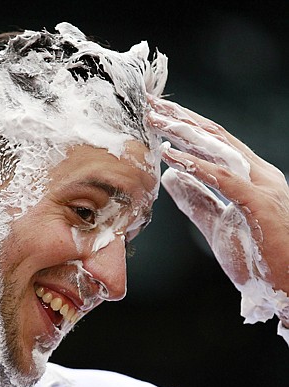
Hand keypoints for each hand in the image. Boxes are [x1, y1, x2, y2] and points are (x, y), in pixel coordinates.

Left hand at [146, 96, 288, 327]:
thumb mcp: (217, 224)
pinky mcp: (259, 203)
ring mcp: (260, 186)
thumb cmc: (259, 258)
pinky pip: (223, 179)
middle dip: (180, 118)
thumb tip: (170, 176)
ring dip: (183, 132)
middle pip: (213, 137)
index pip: (212, 144)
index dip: (183, 126)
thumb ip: (195, 199)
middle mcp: (256, 174)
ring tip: (155, 118)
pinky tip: (172, 155)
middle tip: (150, 103)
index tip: (156, 115)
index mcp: (248, 177)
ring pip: (218, 149)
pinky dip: (196, 166)